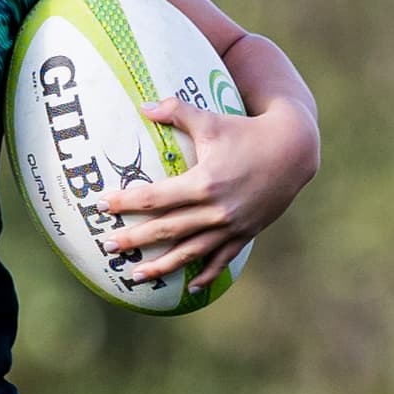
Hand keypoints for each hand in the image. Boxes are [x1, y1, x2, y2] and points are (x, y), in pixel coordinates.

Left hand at [100, 90, 317, 281]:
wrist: (293, 150)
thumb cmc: (247, 131)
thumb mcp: (211, 119)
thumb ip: (176, 111)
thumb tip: (143, 106)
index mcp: (203, 182)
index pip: (155, 197)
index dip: (126, 202)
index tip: (101, 205)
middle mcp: (215, 209)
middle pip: (166, 229)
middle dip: (134, 239)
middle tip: (107, 246)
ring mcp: (231, 225)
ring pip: (190, 252)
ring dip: (162, 266)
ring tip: (136, 277)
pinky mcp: (245, 233)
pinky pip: (222, 259)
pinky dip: (206, 274)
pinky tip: (190, 288)